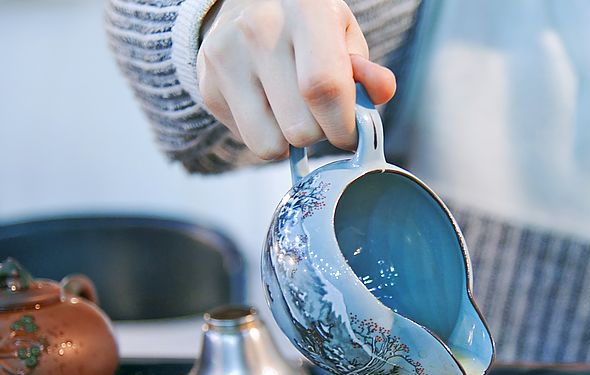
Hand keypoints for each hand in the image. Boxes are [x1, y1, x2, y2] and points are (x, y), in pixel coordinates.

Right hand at [197, 0, 395, 159]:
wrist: (247, 3)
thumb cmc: (305, 23)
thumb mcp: (342, 33)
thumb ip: (365, 69)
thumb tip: (381, 91)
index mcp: (304, 11)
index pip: (324, 89)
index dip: (344, 126)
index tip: (351, 132)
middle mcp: (258, 30)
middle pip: (300, 127)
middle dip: (321, 134)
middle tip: (320, 113)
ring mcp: (226, 58)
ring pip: (270, 145)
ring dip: (290, 141)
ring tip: (293, 110)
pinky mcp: (208, 85)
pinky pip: (249, 141)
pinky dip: (266, 134)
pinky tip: (267, 104)